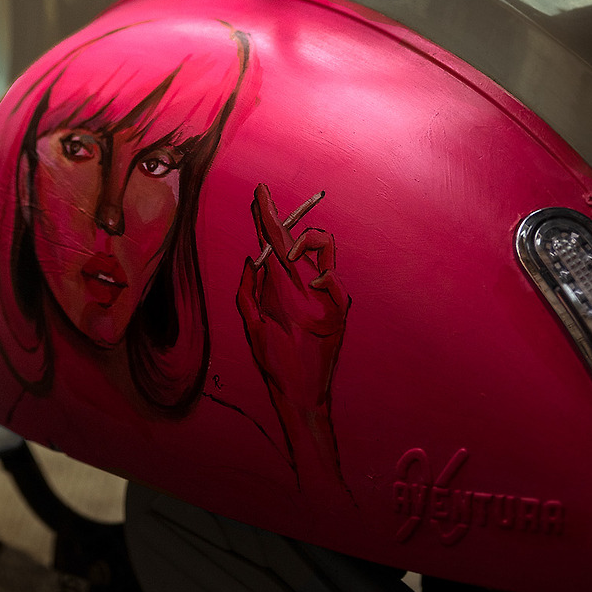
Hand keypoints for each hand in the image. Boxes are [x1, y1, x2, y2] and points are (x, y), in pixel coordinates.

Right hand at [236, 184, 349, 417]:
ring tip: (280, 260)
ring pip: (316, 253)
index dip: (268, 218)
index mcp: (290, 299)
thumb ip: (248, 290)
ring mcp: (334, 299)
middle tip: (262, 197)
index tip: (261, 194)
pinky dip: (309, 271)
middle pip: (296, 242)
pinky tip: (297, 288)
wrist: (307, 396)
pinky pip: (325, 274)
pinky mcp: (343, 306)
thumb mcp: (252, 328)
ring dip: (296, 249)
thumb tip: (253, 259)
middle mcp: (317, 295)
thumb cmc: (275, 365)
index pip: (277, 247)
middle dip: (276, 219)